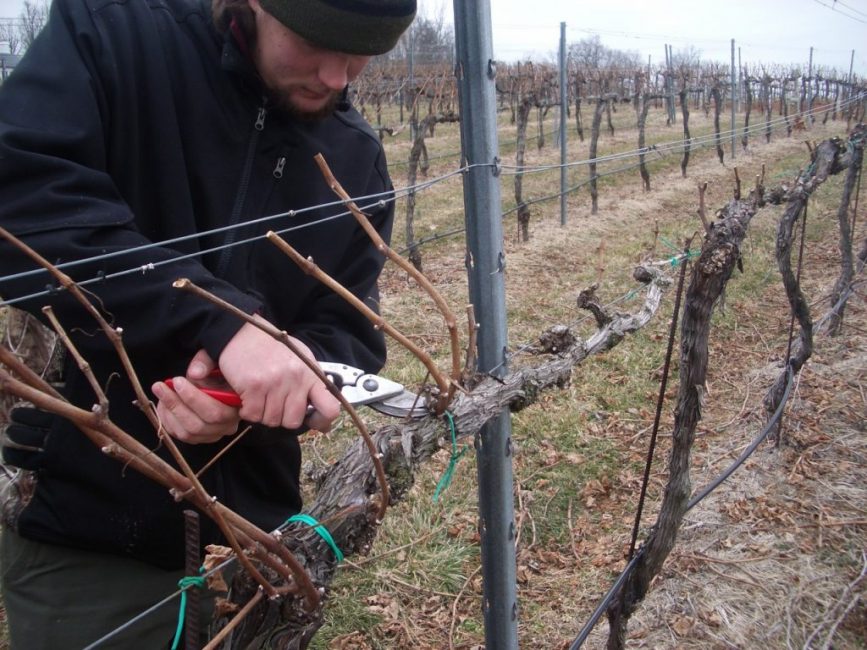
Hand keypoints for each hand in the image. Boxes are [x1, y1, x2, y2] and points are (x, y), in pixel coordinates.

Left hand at [151, 349, 240, 443]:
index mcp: (237, 408)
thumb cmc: (220, 372)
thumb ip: (206, 363)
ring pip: (187, 433)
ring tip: (160, 392)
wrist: (223, 382)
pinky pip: (181, 436)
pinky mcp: (201, 438)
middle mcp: (228, 426)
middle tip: (160, 386)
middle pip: (198, 425)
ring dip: (169, 413)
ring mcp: (214, 435)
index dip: (193, 399)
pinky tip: (163, 404)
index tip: (177, 381)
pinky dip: (168, 421)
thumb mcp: (216, 360)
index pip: (215, 412)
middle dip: (175, 405)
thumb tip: (194, 374)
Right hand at [216, 316, 339, 432]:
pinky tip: (248, 397)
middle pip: (293, 421)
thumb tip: (323, 419)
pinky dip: (248, 410)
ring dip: (263, 413)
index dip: (322, 421)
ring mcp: (275, 382)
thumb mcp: (301, 360)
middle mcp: (296, 379)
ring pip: (271, 420)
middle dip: (282, 417)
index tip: (313, 421)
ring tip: (260, 396)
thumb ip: (312, 386)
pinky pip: (253, 415)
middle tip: (275, 404)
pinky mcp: (254, 386)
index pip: (330, 408)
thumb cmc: (273, 349)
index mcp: (311, 374)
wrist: (242, 334)